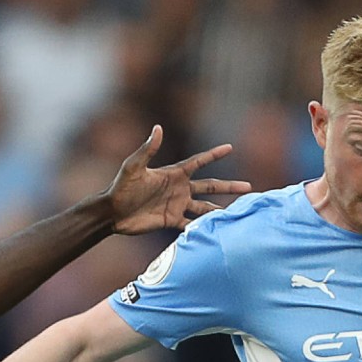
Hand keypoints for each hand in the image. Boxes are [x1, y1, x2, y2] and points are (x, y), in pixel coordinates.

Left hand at [106, 125, 251, 233]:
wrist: (113, 212)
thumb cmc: (121, 187)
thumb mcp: (134, 166)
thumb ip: (148, 149)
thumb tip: (158, 128)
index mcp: (174, 173)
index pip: (199, 162)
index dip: (214, 155)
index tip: (230, 147)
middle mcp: (179, 188)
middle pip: (210, 186)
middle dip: (229, 187)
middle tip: (249, 188)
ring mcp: (177, 205)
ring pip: (205, 207)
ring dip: (220, 210)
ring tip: (237, 214)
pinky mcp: (171, 221)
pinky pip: (191, 225)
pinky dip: (203, 229)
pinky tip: (217, 233)